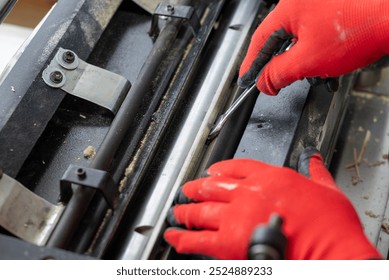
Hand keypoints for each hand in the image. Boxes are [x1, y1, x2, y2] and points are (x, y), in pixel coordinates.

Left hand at [164, 148, 380, 259]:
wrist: (331, 253)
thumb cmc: (331, 227)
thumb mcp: (327, 190)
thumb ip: (314, 173)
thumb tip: (313, 159)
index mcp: (269, 178)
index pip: (237, 167)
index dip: (220, 169)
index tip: (212, 171)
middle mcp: (248, 193)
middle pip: (213, 186)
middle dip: (197, 188)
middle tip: (188, 189)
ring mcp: (235, 217)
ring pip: (201, 210)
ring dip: (186, 210)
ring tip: (178, 211)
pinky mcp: (228, 243)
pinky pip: (197, 239)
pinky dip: (182, 238)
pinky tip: (173, 237)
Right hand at [238, 0, 388, 94]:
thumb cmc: (361, 27)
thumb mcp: (309, 60)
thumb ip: (279, 73)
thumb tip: (264, 82)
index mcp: (289, 8)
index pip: (259, 41)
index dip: (251, 65)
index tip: (246, 80)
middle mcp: (301, 1)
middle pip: (277, 39)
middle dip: (277, 64)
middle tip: (273, 84)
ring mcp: (318, 4)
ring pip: (297, 38)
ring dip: (300, 61)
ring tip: (310, 76)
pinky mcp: (333, 10)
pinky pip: (314, 34)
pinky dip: (314, 52)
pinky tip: (325, 65)